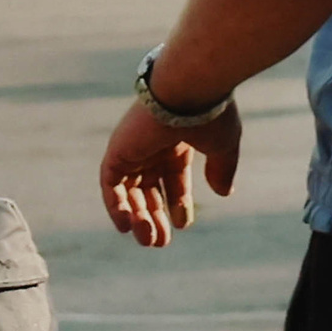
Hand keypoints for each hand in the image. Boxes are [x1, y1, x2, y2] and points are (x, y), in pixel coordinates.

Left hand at [98, 99, 241, 248]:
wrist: (189, 87)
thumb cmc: (209, 113)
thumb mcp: (222, 146)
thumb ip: (222, 169)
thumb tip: (222, 194)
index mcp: (177, 143)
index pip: (172, 180)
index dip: (177, 204)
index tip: (183, 225)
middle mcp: (153, 145)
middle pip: (147, 189)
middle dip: (153, 217)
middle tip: (159, 243)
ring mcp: (134, 147)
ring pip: (128, 191)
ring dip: (137, 217)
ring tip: (149, 240)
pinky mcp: (118, 150)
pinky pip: (110, 184)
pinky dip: (115, 205)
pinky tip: (126, 226)